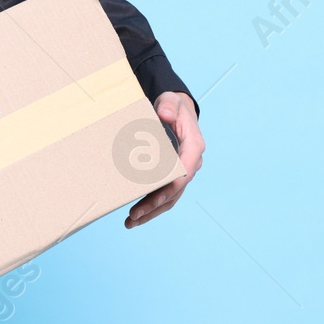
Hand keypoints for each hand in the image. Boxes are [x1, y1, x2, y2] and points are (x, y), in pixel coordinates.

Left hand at [125, 91, 203, 228]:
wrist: (177, 110)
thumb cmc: (173, 106)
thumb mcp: (171, 100)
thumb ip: (169, 106)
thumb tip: (164, 114)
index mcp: (193, 147)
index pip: (184, 173)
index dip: (169, 189)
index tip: (152, 200)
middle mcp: (191, 162)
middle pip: (175, 191)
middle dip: (154, 206)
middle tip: (133, 216)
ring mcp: (183, 171)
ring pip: (170, 197)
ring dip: (151, 212)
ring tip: (130, 222)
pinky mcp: (173, 175)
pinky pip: (165, 194)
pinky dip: (151, 206)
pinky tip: (136, 215)